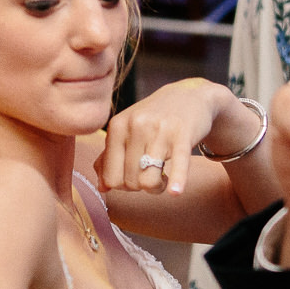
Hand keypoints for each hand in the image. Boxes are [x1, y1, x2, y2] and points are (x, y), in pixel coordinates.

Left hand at [97, 78, 240, 195]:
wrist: (188, 96)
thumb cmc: (153, 119)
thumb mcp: (126, 131)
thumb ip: (109, 157)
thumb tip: (101, 188)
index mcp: (117, 126)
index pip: (110, 177)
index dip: (122, 186)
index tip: (133, 178)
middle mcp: (136, 125)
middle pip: (129, 182)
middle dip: (140, 187)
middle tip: (150, 176)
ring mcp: (159, 129)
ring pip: (149, 180)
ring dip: (157, 187)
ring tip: (163, 179)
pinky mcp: (183, 134)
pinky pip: (178, 165)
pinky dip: (177, 181)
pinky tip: (176, 192)